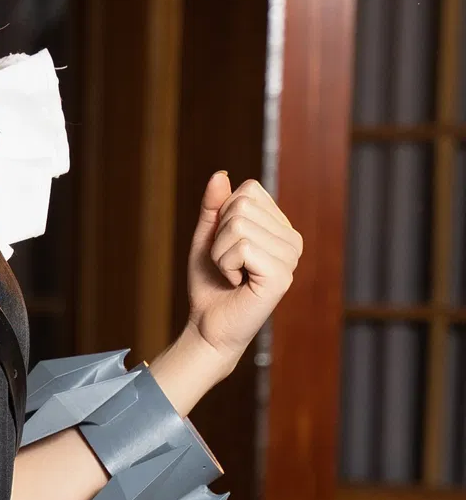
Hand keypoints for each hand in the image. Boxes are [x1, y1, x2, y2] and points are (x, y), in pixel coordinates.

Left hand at [183, 171, 302, 370]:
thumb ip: (214, 206)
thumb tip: (221, 174)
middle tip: (226, 263)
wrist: (209, 325)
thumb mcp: (207, 237)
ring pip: (238, 224)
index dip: (223, 215)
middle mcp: (292, 238)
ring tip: (231, 274)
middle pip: (241, 205)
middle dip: (219, 235)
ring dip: (220, 252)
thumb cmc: (210, 283)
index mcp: (280, 226)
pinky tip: (236, 282)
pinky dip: (226, 265)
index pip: (249, 190)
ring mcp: (291, 257)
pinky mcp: (282, 275)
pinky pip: (242, 246)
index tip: (226, 245)